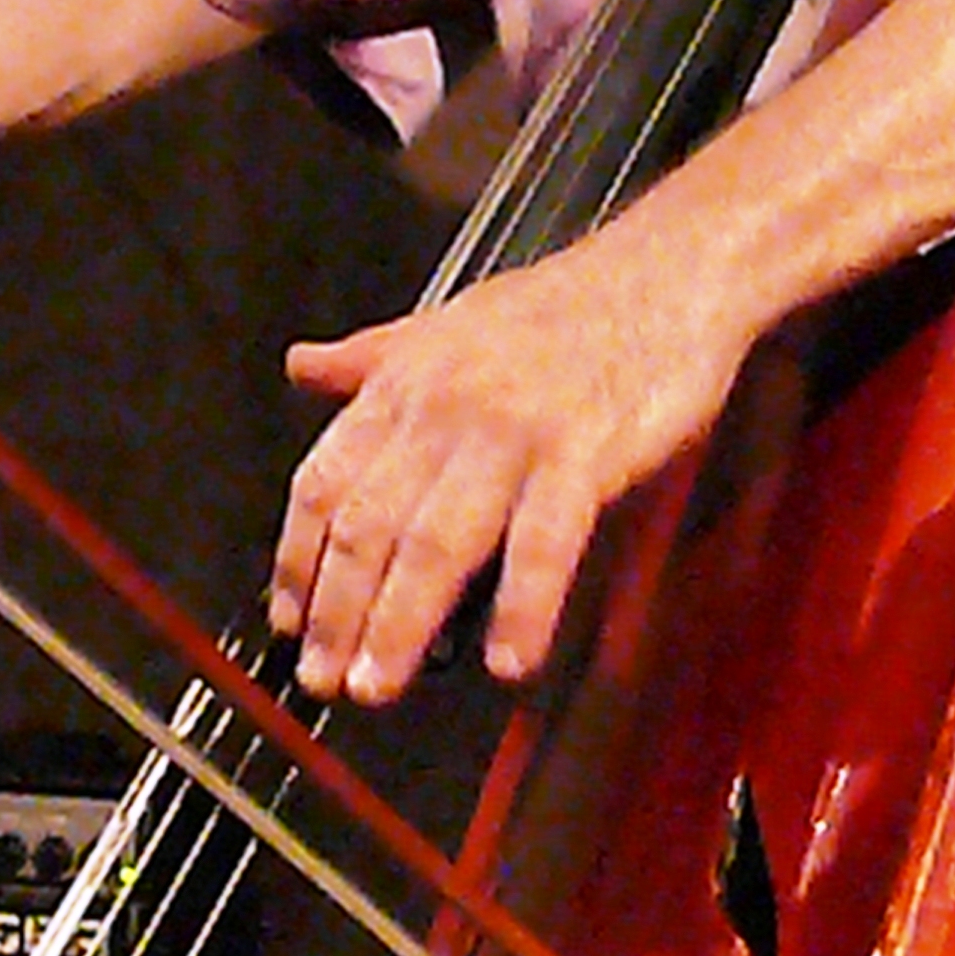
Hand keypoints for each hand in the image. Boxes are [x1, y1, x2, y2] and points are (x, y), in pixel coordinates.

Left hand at [269, 214, 752, 704]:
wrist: (667, 270)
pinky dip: (522, 606)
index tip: (287, 619)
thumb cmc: (560, 306)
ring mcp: (514, 433)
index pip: (325, 482)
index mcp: (407, 383)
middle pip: (370, 525)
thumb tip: (301, 367)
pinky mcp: (586, 454)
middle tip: (324, 679)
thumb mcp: (447, 324)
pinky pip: (544, 542)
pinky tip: (507, 660)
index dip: (297, 560)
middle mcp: (445, 409)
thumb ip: (372, 359)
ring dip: (400, 624)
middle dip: (338, 612)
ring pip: (438, 543)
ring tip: (378, 685)